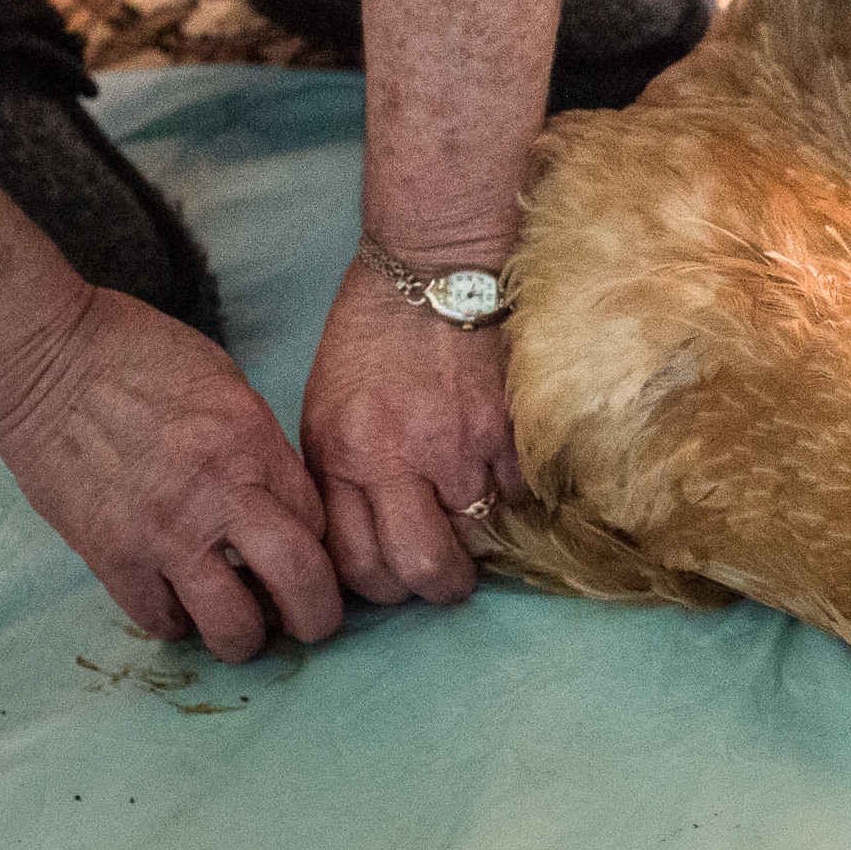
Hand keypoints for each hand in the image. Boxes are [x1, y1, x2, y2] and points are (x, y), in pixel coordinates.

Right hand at [0, 285, 344, 660]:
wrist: (42, 363)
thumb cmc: (136, 358)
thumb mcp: (226, 385)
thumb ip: (260, 448)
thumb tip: (281, 502)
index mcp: (253, 446)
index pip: (319, 525)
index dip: (321, 550)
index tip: (310, 558)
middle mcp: (219, 495)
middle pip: (300, 583)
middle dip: (316, 617)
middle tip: (307, 623)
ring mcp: (163, 534)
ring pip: (232, 627)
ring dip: (245, 637)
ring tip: (240, 627)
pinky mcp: (111, 557)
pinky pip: (161, 621)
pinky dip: (178, 623)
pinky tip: (180, 605)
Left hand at [298, 259, 527, 606]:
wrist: (435, 264)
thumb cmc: (374, 333)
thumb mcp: (329, 406)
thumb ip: (344, 474)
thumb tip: (368, 537)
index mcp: (342, 455)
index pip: (357, 564)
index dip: (382, 585)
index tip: (396, 573)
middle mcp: (396, 460)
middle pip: (419, 570)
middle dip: (435, 585)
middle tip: (446, 570)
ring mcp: (458, 449)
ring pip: (479, 542)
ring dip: (482, 542)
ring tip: (479, 521)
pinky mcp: (509, 432)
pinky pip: (521, 499)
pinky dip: (517, 499)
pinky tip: (506, 477)